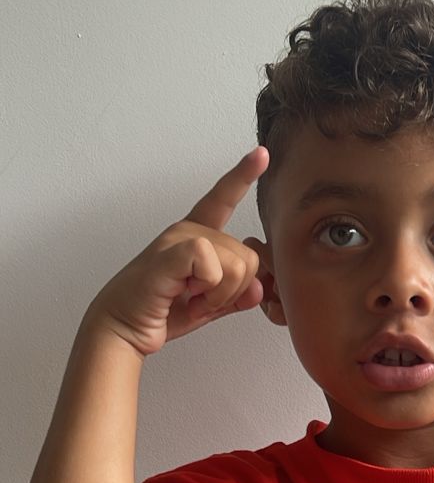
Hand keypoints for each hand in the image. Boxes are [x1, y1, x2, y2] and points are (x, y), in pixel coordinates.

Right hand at [87, 147, 269, 356]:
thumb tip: (259, 288)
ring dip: (219, 295)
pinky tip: (186, 296)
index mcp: (197, 237)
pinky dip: (209, 291)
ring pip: (237, 265)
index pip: (223, 200)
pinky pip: (213, 264)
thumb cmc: (160, 313)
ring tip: (190, 300)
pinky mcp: (171, 252)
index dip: (243, 176)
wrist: (123, 329)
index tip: (261, 153)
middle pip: (248, 257)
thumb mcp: (209, 306)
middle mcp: (189, 230)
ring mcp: (178, 238)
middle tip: (198, 300)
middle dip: (232, 291)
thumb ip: (236, 296)